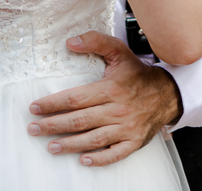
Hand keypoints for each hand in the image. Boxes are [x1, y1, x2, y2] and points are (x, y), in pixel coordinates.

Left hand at [27, 31, 181, 165]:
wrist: (168, 93)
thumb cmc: (138, 73)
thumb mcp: (119, 51)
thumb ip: (95, 41)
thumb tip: (71, 42)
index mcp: (111, 89)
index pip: (75, 98)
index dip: (53, 103)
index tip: (35, 107)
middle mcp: (117, 110)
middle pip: (79, 120)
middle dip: (53, 125)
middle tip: (33, 128)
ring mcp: (126, 128)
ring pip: (93, 139)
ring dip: (70, 144)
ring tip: (50, 146)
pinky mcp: (134, 141)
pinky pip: (115, 154)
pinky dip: (99, 159)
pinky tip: (84, 160)